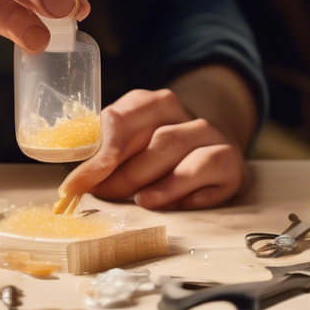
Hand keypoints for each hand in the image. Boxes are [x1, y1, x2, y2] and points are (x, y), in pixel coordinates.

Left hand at [60, 89, 249, 209]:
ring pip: (186, 159)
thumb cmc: (159, 150)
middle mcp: (189, 118)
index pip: (127, 118)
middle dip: (126, 174)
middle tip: (104, 196)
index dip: (102, 150)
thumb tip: (76, 181)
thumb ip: (106, 154)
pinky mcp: (233, 167)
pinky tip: (171, 205)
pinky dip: (189, 193)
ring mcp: (215, 141)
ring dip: (160, 185)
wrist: (213, 150)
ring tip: (141, 202)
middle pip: (158, 141)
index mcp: (157, 104)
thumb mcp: (132, 143)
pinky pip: (211, 176)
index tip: (79, 180)